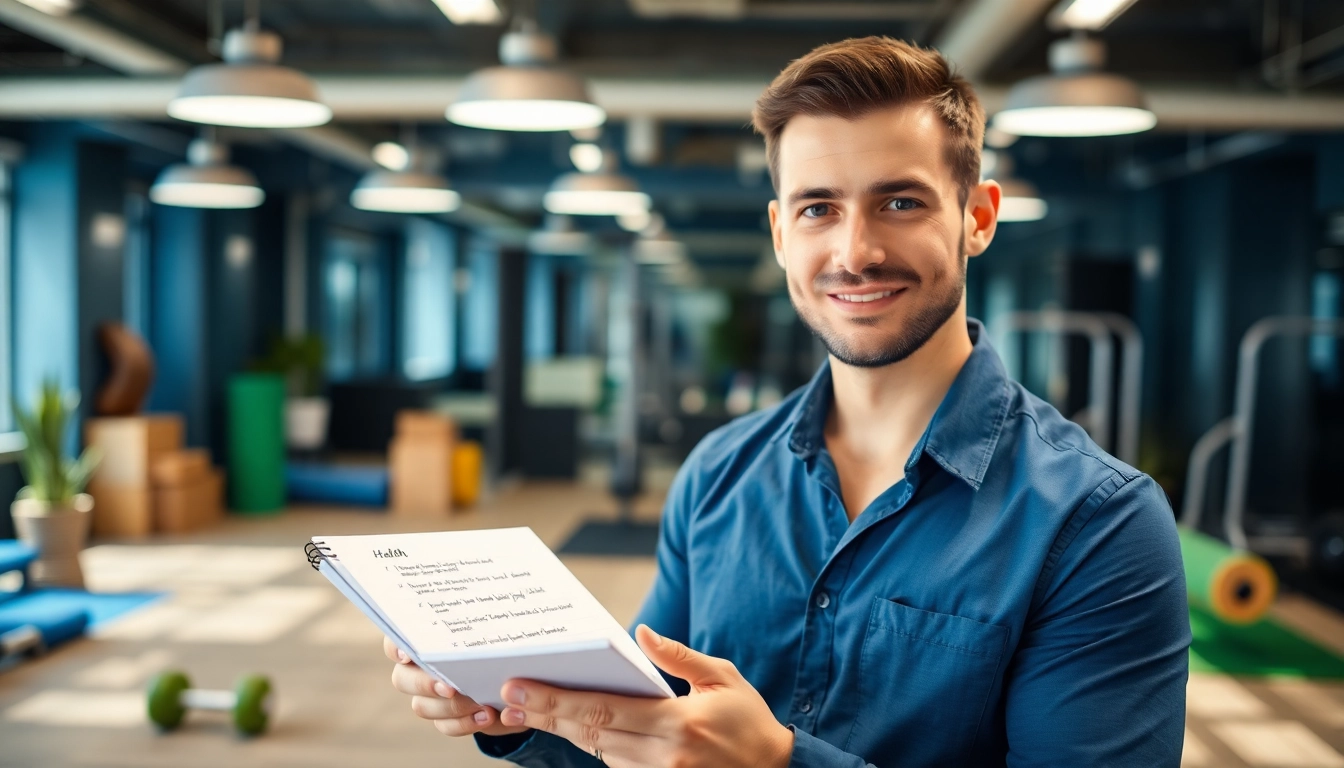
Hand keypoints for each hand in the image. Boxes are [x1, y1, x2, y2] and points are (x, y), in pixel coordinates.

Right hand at [383, 635, 530, 738]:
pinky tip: (487, 716)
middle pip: (402, 679)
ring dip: (451, 707)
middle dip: (425, 684)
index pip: (396, 639)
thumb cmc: (498, 642)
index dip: (396, 647)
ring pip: (422, 706)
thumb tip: (489, 631)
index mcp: (424, 640)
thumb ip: (486, 628)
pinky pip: (445, 725)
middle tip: (450, 688)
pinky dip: (465, 723)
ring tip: (481, 703)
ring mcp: (428, 697)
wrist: (515, 674)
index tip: (408, 655)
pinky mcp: (445, 718)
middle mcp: (418, 669)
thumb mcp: (496, 630)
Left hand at [497, 625, 793, 767]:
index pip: (605, 709)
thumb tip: (642, 632)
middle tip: (507, 699)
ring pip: (599, 753)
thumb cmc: (748, 720)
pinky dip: (596, 747)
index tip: (521, 687)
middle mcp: (665, 755)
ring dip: (565, 731)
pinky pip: (618, 766)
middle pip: (591, 734)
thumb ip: (679, 657)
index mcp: (679, 722)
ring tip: (528, 709)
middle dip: (546, 714)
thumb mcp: (722, 679)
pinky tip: (573, 728)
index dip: (558, 699)